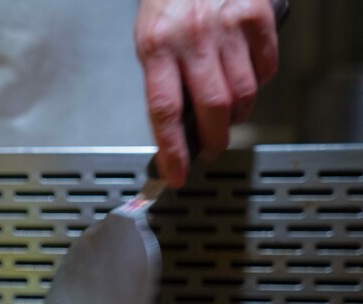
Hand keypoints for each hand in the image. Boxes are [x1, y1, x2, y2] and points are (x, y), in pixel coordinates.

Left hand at [135, 0, 278, 186]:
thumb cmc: (169, 3)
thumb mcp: (150, 39)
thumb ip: (163, 80)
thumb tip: (175, 129)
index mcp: (156, 46)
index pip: (164, 110)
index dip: (172, 149)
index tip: (176, 174)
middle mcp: (192, 36)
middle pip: (213, 107)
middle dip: (215, 139)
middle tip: (212, 148)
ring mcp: (227, 26)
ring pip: (243, 93)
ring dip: (238, 115)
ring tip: (228, 113)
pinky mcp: (256, 15)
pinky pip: (266, 68)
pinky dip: (259, 83)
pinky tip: (246, 79)